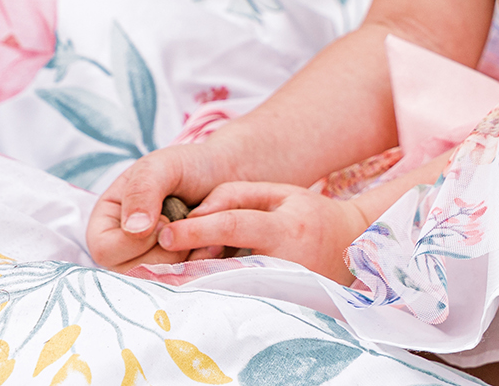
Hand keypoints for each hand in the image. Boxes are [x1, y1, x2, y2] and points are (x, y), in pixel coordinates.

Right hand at [88, 143, 232, 270]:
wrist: (227, 173)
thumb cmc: (189, 167)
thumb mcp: (162, 167)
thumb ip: (143, 191)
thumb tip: (134, 230)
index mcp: (107, 222)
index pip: (104, 251)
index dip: (136, 240)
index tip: (164, 219)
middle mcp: (122, 248)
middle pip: (130, 273)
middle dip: (165, 250)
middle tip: (185, 224)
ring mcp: (149, 262)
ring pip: (157, 281)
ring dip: (185, 257)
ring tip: (200, 230)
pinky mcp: (175, 271)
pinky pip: (183, 283)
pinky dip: (200, 265)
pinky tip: (212, 244)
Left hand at [156, 182, 369, 282]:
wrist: (351, 249)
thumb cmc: (310, 217)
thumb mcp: (281, 193)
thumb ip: (237, 195)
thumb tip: (198, 213)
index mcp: (286, 229)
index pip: (233, 226)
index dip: (197, 228)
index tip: (166, 232)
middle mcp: (284, 263)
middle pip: (222, 268)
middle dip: (183, 270)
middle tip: (146, 271)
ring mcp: (282, 290)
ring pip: (226, 291)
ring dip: (191, 288)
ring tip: (158, 285)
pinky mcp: (277, 306)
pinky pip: (235, 302)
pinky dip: (208, 299)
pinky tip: (185, 296)